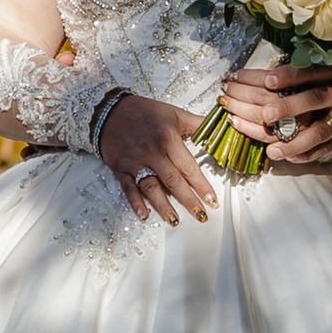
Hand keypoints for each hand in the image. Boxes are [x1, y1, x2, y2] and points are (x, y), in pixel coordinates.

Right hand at [98, 90, 219, 226]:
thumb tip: (222, 127)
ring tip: (175, 221)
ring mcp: (135, 162)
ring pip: (151, 187)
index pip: (188, 167)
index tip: (212, 200)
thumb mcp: (174, 114)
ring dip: (163, 206)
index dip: (201, 185)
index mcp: (167, 139)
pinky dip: (135, 202)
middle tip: (201, 216)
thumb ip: (198, 124)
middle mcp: (152, 152)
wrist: (110, 111)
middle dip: (188, 200)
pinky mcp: (121, 168)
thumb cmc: (145, 112)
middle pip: (173, 181)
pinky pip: (128, 188)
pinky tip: (144, 215)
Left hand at [219, 58, 331, 171]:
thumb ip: (311, 74)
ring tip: (272, 150)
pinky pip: (327, 148)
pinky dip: (308, 154)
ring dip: (294, 141)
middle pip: (311, 99)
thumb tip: (268, 79)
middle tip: (265, 113)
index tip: (266, 78)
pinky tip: (289, 158)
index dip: (285, 75)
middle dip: (286, 107)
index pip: (305, 72)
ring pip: (319, 130)